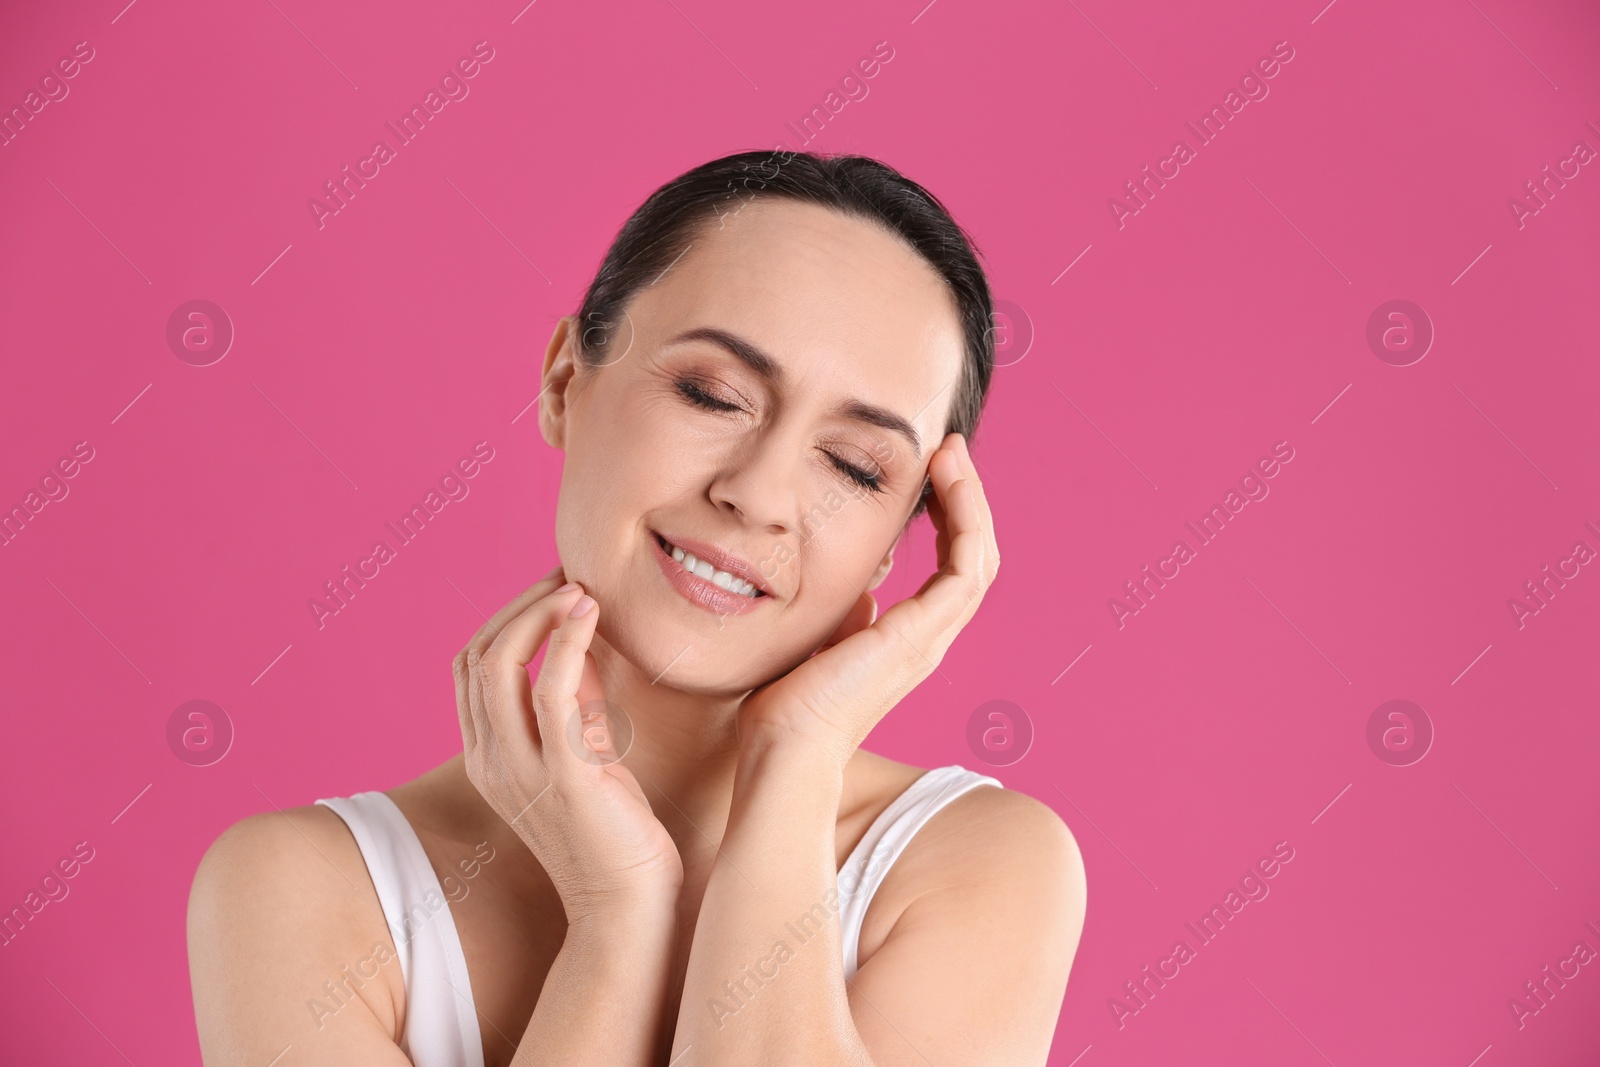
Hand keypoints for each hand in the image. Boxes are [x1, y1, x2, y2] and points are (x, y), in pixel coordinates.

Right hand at [453, 568, 682, 919]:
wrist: (628, 907)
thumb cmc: (615, 833)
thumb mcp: (584, 755)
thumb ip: (576, 702)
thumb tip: (581, 640)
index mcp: (486, 756)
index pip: (470, 665)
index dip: (508, 616)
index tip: (555, 587)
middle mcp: (489, 760)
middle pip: (477, 655)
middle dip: (520, 605)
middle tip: (569, 576)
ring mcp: (519, 769)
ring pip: (499, 664)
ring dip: (540, 613)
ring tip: (581, 587)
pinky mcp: (562, 775)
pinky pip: (549, 691)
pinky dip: (565, 642)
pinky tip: (590, 616)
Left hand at [735, 432, 1000, 763]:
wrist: (784, 748)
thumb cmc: (783, 706)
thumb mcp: (815, 640)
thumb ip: (840, 615)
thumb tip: (848, 589)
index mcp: (906, 639)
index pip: (947, 567)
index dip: (947, 517)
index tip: (928, 473)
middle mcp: (928, 637)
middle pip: (973, 557)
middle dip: (965, 499)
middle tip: (947, 450)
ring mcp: (931, 636)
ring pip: (978, 556)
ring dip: (970, 499)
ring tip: (950, 452)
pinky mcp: (923, 634)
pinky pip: (967, 564)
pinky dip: (966, 515)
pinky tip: (945, 477)